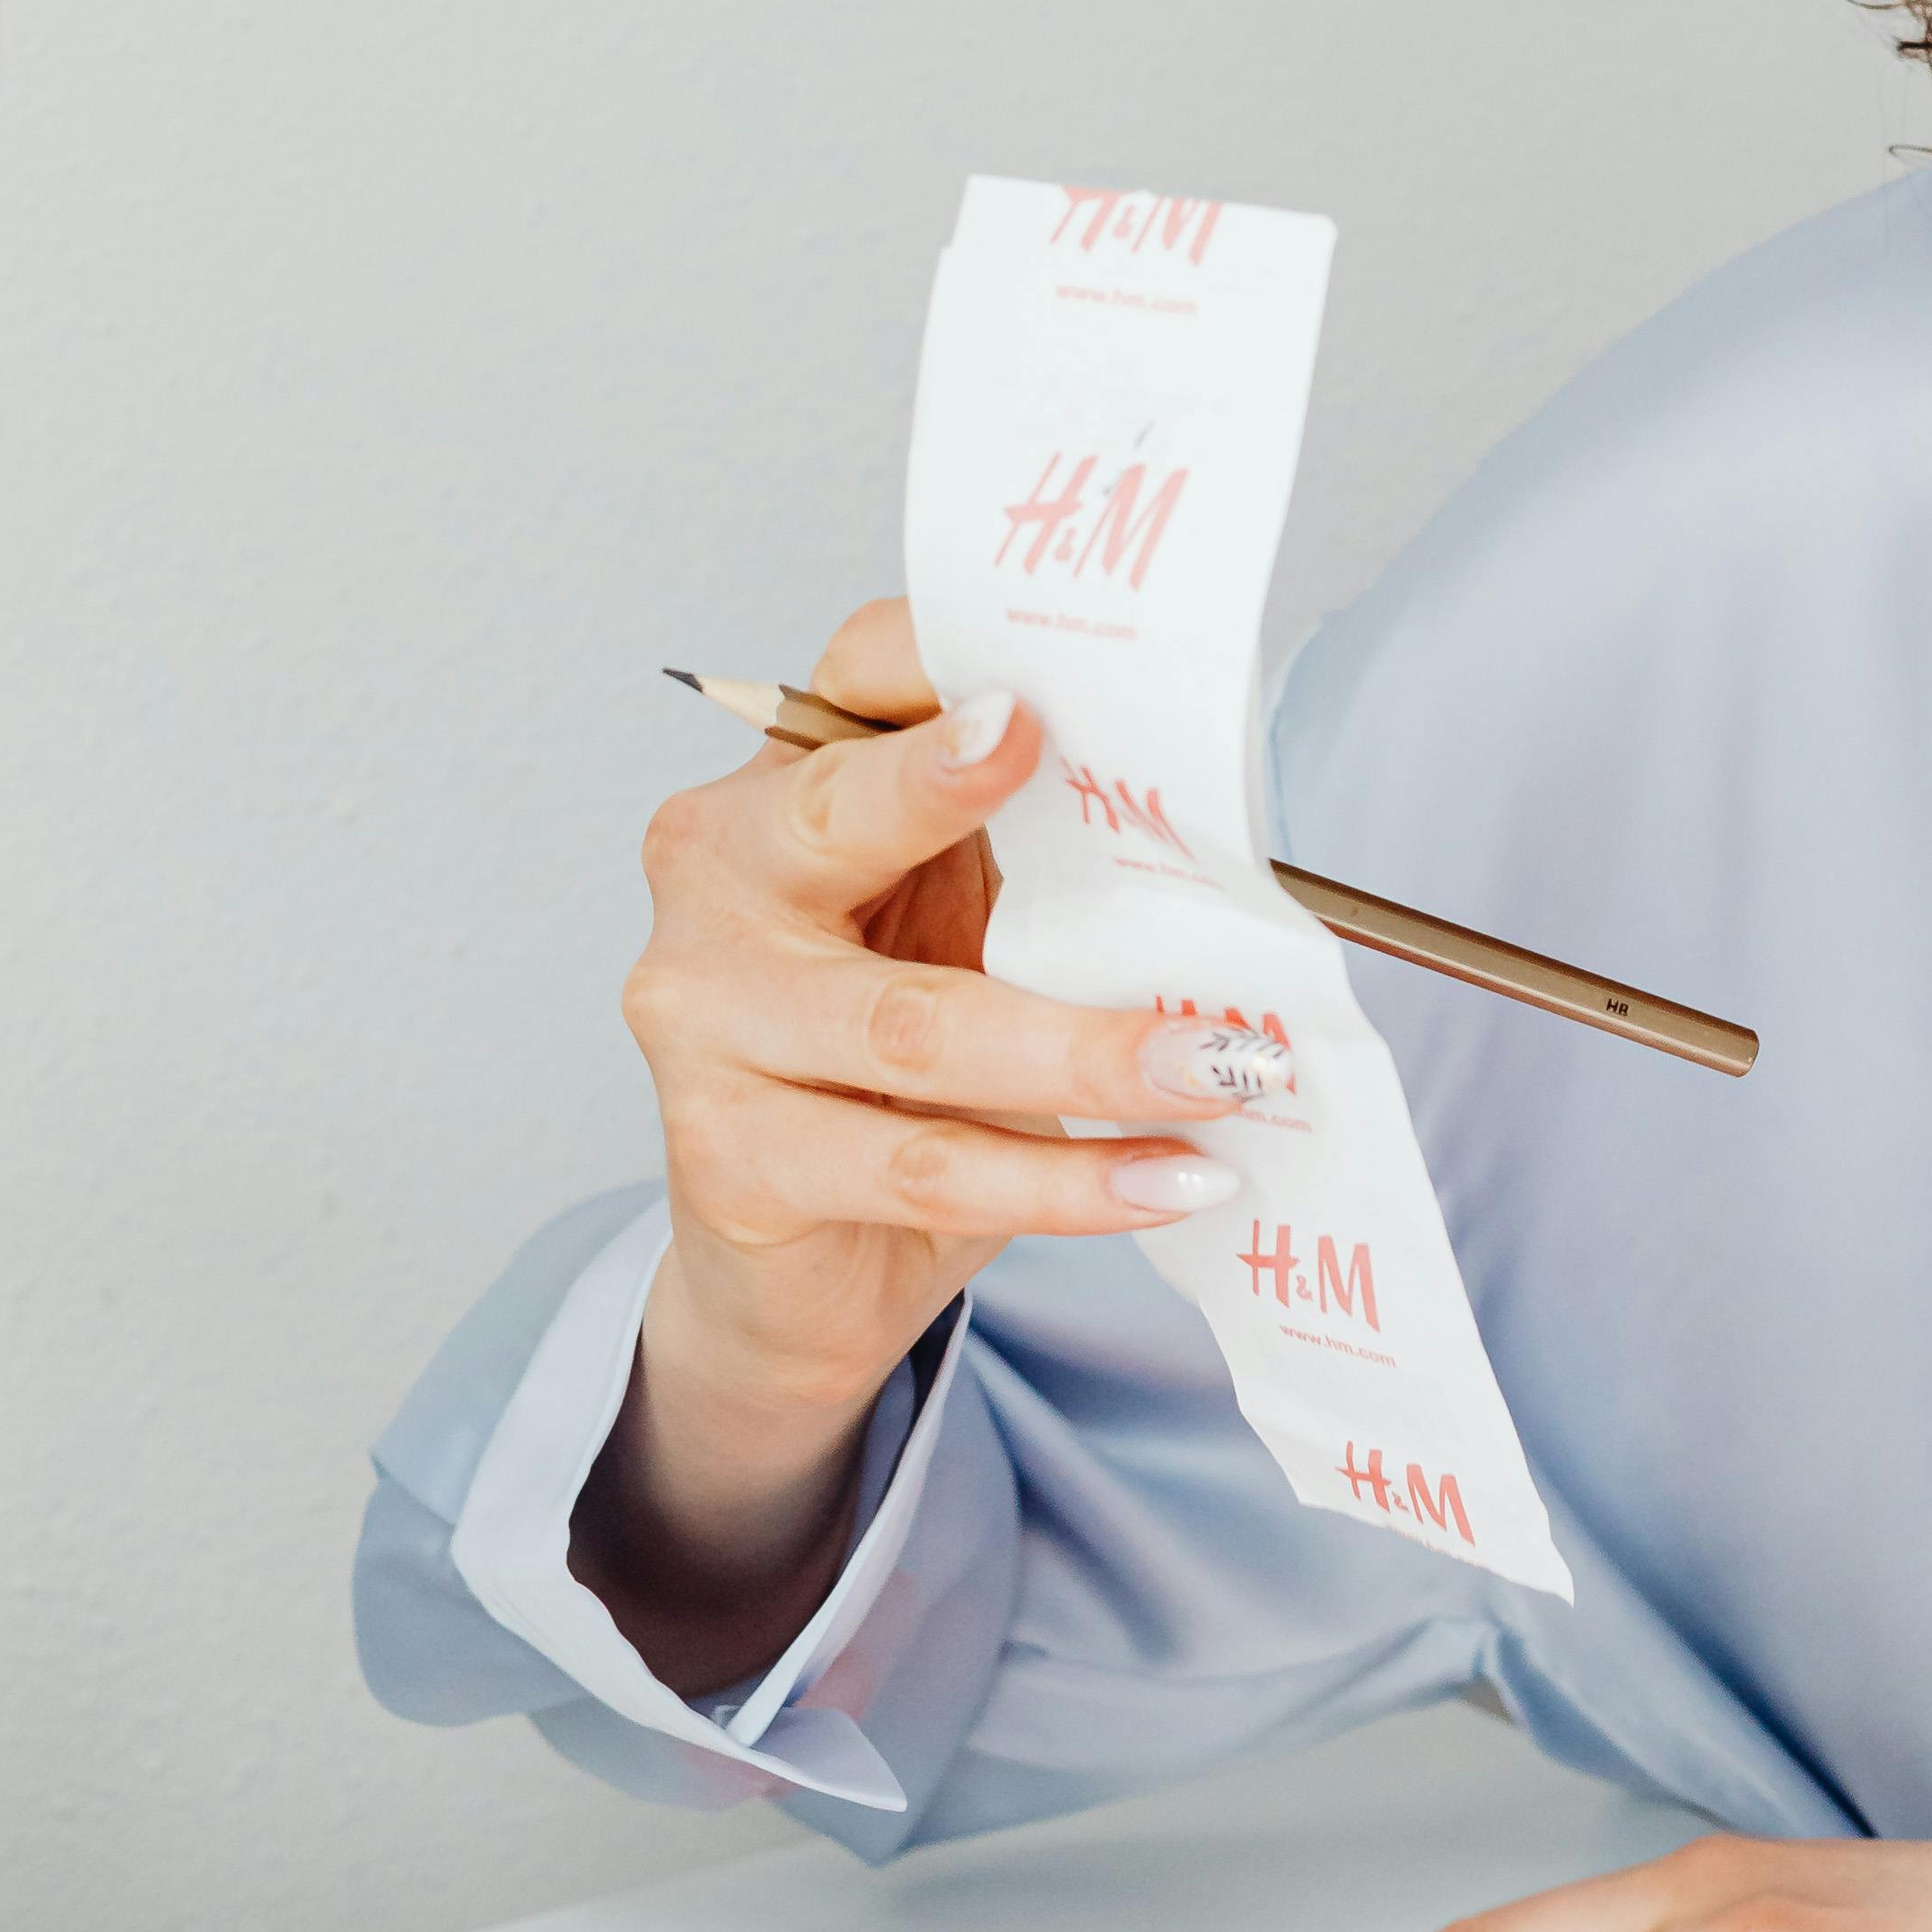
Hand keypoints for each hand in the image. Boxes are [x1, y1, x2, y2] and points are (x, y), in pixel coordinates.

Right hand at [582, 595, 1291, 1685]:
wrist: (800, 1268)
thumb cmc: (913, 1049)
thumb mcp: (974, 922)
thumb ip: (1050, 851)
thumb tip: (1228, 807)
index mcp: (776, 793)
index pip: (845, 678)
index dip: (934, 663)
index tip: (1038, 673)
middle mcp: (711, 891)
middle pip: (829, 823)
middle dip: (965, 810)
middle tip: (1075, 782)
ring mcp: (704, 1036)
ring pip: (913, 1033)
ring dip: (1089, 1060)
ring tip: (1226, 1081)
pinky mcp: (744, 1174)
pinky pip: (928, 1174)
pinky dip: (1068, 1182)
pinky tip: (1173, 1183)